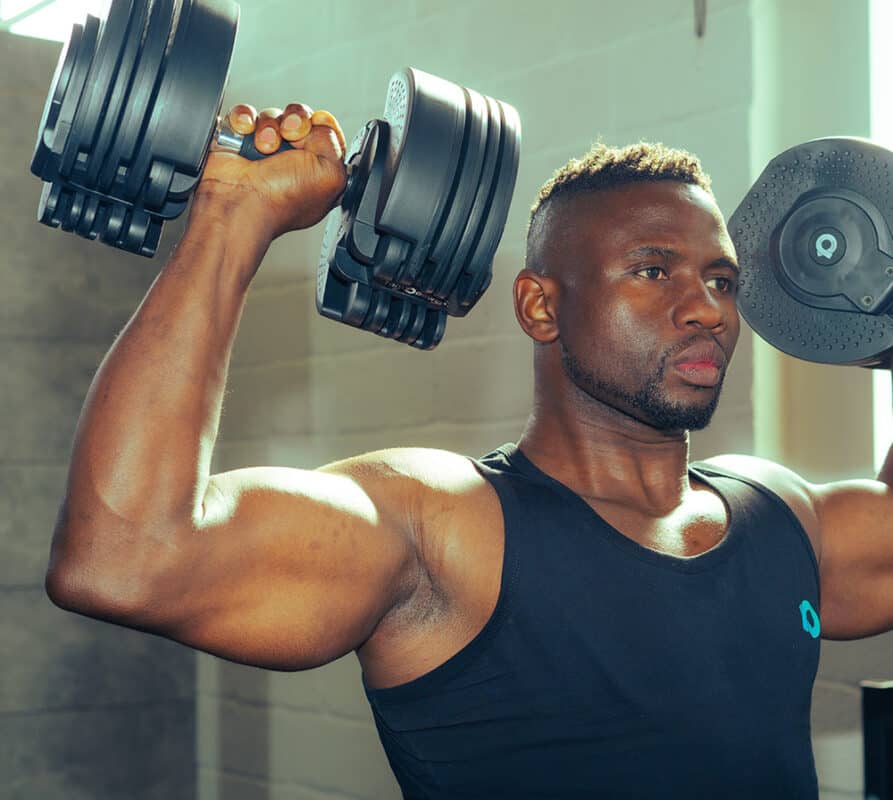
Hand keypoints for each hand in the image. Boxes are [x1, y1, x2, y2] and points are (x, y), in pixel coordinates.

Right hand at [195, 102, 347, 241]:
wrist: (241, 200)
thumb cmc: (282, 199)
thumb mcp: (331, 175)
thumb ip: (335, 143)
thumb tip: (320, 122)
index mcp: (319, 170)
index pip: (327, 131)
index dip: (321, 126)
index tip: (313, 132)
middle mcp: (293, 160)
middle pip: (299, 117)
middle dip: (295, 121)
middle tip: (289, 137)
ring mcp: (265, 149)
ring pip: (272, 115)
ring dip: (269, 126)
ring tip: (265, 148)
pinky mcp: (239, 141)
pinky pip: (245, 114)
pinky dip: (245, 119)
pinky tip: (246, 134)